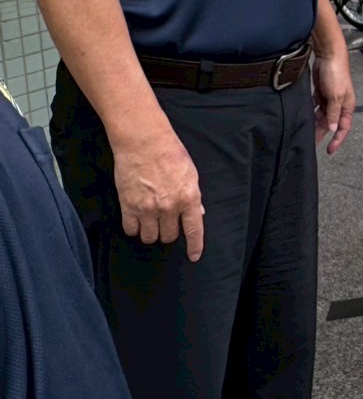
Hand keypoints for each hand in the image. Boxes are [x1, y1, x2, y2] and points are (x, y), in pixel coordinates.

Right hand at [112, 126, 204, 261]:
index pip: (194, 230)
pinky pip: (131, 230)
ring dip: (151, 232)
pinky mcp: (128, 206)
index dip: (195, 246)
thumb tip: (198, 214)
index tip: (193, 256)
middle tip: (166, 222)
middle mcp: (169, 207)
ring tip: (151, 221)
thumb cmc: (170, 153)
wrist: (144, 142)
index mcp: (188, 198)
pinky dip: (134, 228)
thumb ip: (193, 196)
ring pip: (149, 237)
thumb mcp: (191, 174)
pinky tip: (137, 220)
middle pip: (169, 236)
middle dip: (169, 232)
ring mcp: (147, 208)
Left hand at [313, 47, 355, 154]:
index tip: (330, 150)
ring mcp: (329, 99)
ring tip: (304, 133)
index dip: (338, 140)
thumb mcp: (336, 96)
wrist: (328, 56)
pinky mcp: (320, 93)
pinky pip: (315, 107)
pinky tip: (302, 118)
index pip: (343, 128)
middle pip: (330, 124)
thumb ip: (334, 113)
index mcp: (347, 106)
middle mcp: (338, 104)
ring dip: (314, 124)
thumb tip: (333, 129)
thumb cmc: (337, 73)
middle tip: (311, 144)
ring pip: (321, 117)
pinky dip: (309, 113)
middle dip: (322, 134)